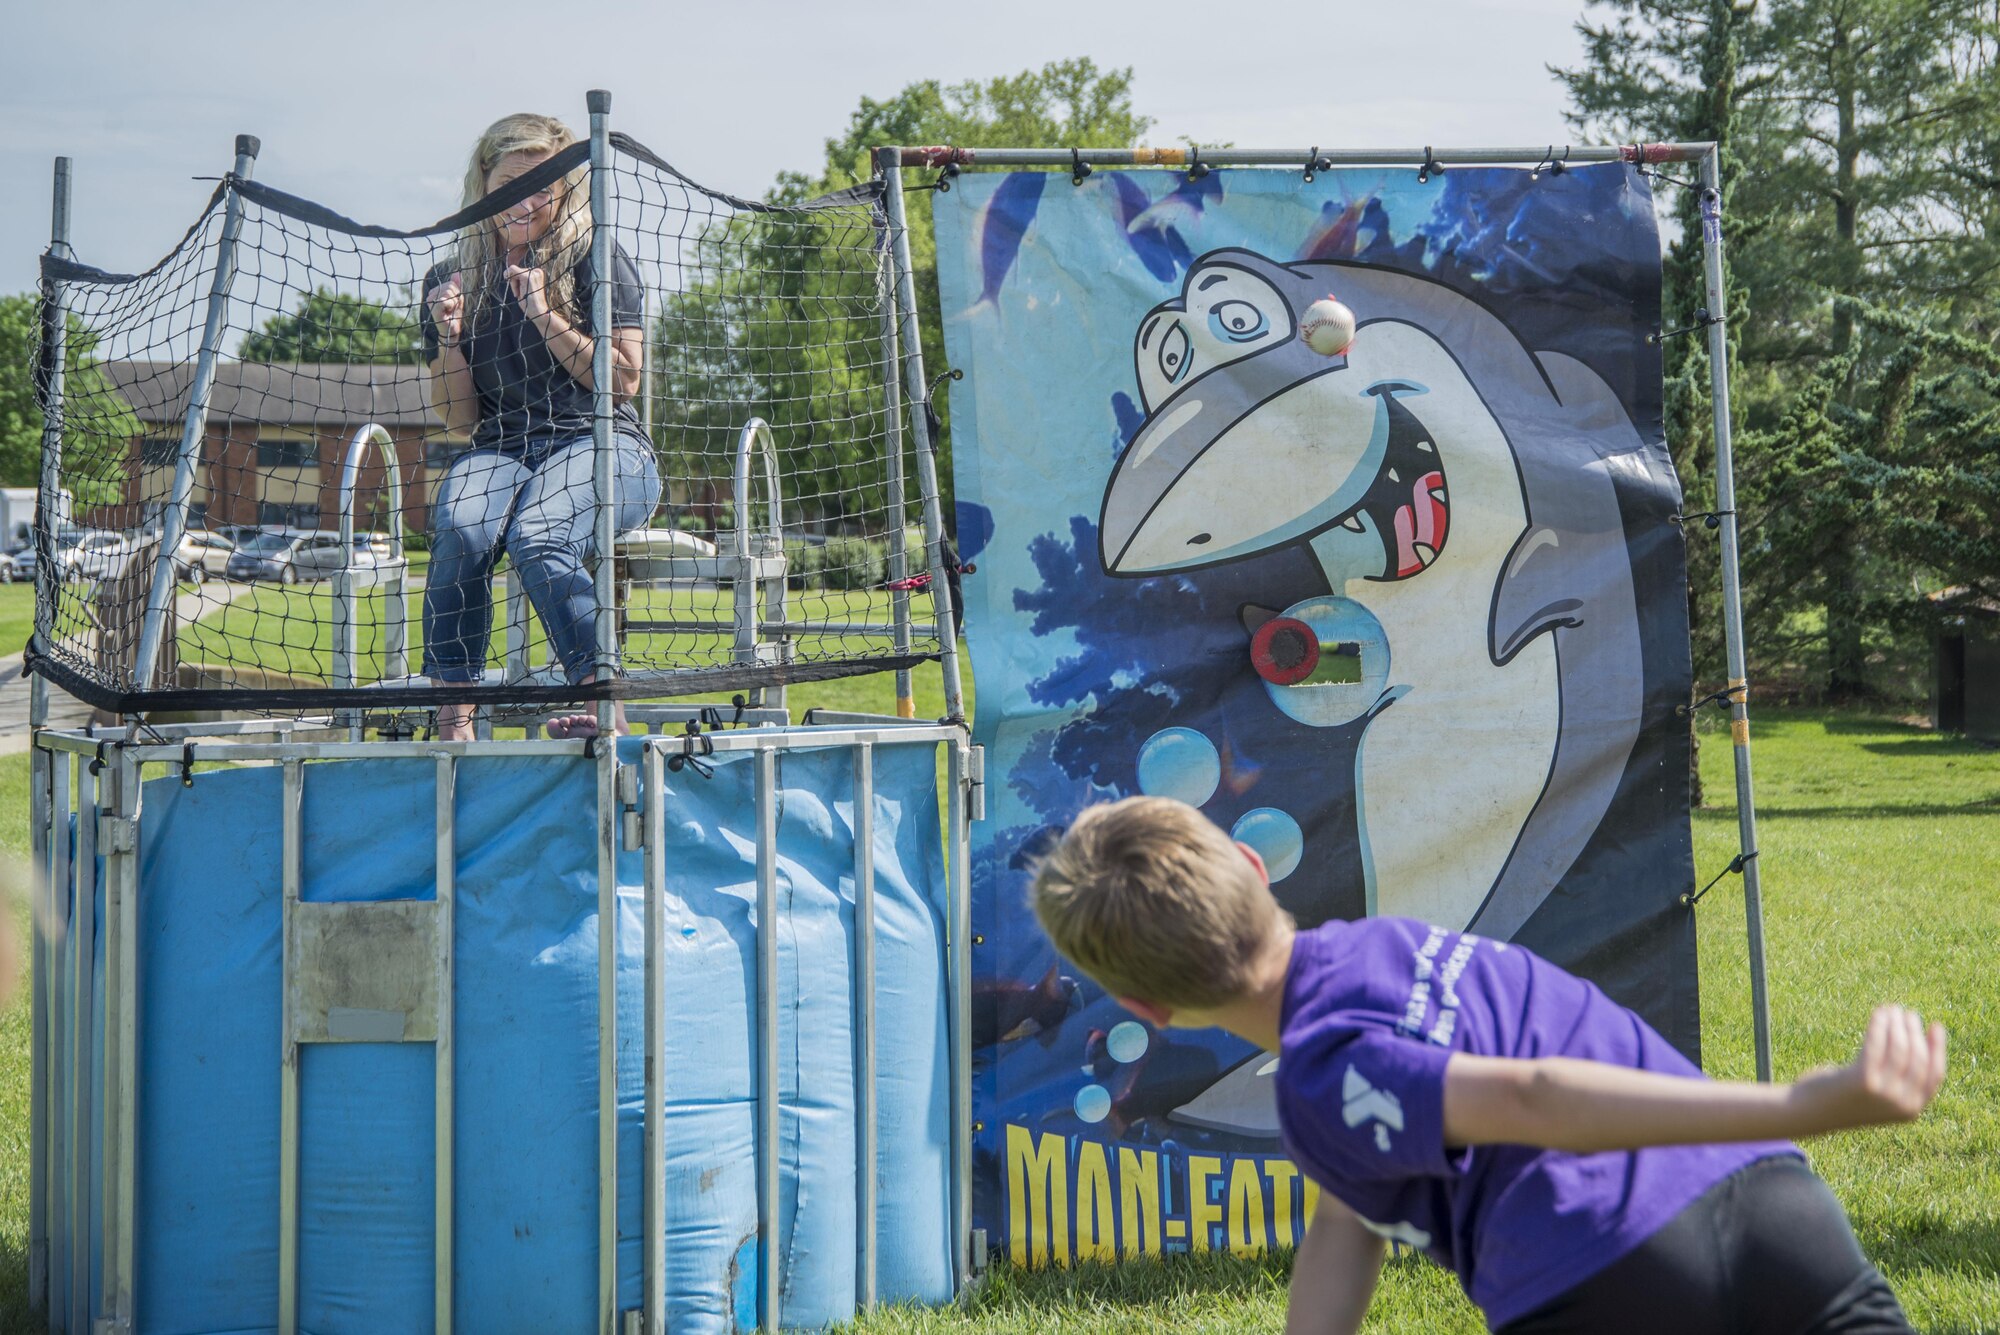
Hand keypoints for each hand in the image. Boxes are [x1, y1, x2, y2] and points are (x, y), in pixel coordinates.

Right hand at [426, 272, 463, 349]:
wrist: (452, 332)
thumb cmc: (455, 316)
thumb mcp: (457, 298)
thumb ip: (456, 286)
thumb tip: (457, 272)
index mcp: (435, 292)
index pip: (451, 284)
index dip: (457, 294)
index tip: (455, 304)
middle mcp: (430, 296)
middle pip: (450, 287)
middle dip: (456, 298)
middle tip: (453, 309)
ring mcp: (430, 302)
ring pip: (448, 292)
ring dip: (455, 303)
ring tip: (451, 311)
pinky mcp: (433, 309)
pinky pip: (444, 300)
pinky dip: (451, 305)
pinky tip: (448, 312)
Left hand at [506, 262, 549, 323]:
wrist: (538, 313)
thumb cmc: (530, 303)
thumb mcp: (525, 287)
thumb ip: (521, 278)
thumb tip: (508, 271)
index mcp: (538, 273)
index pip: (519, 270)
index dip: (516, 281)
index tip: (521, 291)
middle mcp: (536, 271)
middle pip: (515, 270)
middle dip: (514, 283)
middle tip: (522, 294)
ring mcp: (532, 273)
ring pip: (512, 271)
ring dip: (513, 284)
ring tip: (522, 294)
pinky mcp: (527, 277)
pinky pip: (511, 271)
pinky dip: (512, 283)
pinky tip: (519, 293)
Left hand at [1796, 1004, 1946, 1128]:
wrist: (1810, 1112)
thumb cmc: (1845, 1096)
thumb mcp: (1880, 1093)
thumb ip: (1900, 1078)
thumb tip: (1915, 1040)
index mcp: (1911, 1109)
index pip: (1935, 1075)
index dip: (1938, 1048)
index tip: (1936, 1026)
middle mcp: (1902, 1104)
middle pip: (1918, 1058)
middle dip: (1913, 1031)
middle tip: (1905, 1013)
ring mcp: (1884, 1094)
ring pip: (1899, 1049)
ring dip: (1896, 1024)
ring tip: (1891, 1009)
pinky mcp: (1864, 1080)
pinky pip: (1877, 1045)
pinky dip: (1879, 1025)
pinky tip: (1879, 1013)